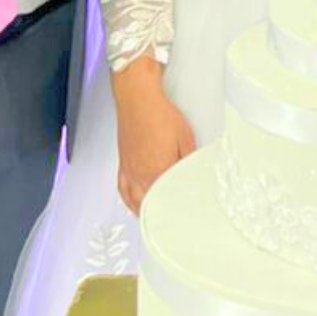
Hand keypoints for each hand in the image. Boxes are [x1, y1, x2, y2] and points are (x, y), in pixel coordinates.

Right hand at [114, 58, 195, 213]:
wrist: (137, 97)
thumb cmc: (159, 113)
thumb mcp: (186, 137)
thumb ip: (189, 160)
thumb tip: (194, 173)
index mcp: (158, 171)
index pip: (170, 198)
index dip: (180, 206)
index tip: (188, 212)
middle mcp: (140, 175)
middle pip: (152, 204)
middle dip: (163, 212)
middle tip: (174, 217)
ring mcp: (129, 171)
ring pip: (136, 202)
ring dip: (146, 212)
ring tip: (156, 218)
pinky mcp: (122, 164)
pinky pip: (123, 191)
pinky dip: (129, 202)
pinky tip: (134, 204)